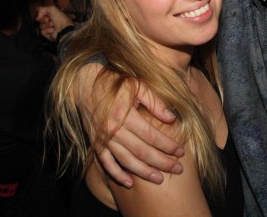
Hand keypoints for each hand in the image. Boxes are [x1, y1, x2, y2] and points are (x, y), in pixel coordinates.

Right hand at [36, 5, 73, 40]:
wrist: (63, 29)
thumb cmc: (60, 18)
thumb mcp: (52, 9)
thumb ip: (42, 9)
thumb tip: (37, 17)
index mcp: (53, 15)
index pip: (42, 13)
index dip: (42, 13)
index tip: (44, 14)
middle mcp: (51, 21)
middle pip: (40, 19)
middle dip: (44, 19)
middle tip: (50, 20)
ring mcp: (49, 28)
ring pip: (40, 25)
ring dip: (46, 25)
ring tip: (53, 26)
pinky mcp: (48, 34)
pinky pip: (42, 31)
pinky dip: (47, 30)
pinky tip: (52, 30)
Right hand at [75, 64, 183, 187]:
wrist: (85, 85)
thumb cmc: (115, 83)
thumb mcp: (137, 85)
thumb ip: (155, 102)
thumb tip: (172, 119)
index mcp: (126, 115)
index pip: (151, 135)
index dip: (167, 145)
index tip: (181, 152)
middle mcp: (114, 130)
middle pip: (142, 152)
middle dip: (162, 162)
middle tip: (178, 170)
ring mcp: (104, 139)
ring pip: (127, 161)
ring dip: (144, 172)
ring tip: (160, 179)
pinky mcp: (96, 144)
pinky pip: (106, 164)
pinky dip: (117, 175)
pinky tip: (129, 183)